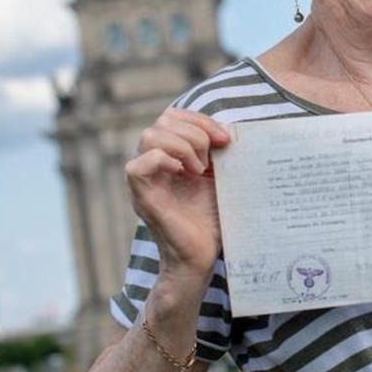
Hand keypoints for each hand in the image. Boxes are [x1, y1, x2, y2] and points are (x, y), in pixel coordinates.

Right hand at [125, 108, 230, 282]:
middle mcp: (153, 164)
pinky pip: (138, 165)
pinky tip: (184, 174)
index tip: (225, 138)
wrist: (203, 255)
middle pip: (162, 121)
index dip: (200, 120)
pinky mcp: (142, 197)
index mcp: (170, 155)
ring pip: (149, 136)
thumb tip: (233, 128)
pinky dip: (163, 161)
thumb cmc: (212, 218)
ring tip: (199, 170)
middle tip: (211, 159)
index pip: (173, 116)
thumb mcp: (220, 176)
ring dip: (182, 146)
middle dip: (195, 133)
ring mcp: (145, 180)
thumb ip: (219, 151)